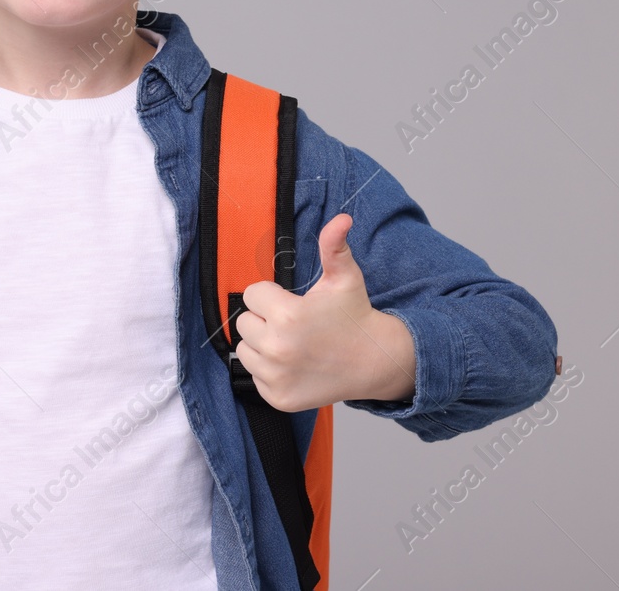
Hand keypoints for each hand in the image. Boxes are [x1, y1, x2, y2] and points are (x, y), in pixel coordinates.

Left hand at [233, 213, 416, 411]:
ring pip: (244, 351)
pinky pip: (254, 377)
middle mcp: (277, 348)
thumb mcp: (344, 277)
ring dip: (261, 345)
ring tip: (292, 343)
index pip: (251, 295)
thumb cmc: (354, 316)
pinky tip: (294, 364)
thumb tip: (341, 218)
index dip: (270, 295)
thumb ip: (333, 246)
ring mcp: (276, 377)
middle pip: (244, 323)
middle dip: (264, 319)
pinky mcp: (278, 398)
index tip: (291, 302)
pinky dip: (268, 371)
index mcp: (287, 315)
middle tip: (293, 324)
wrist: (374, 361)